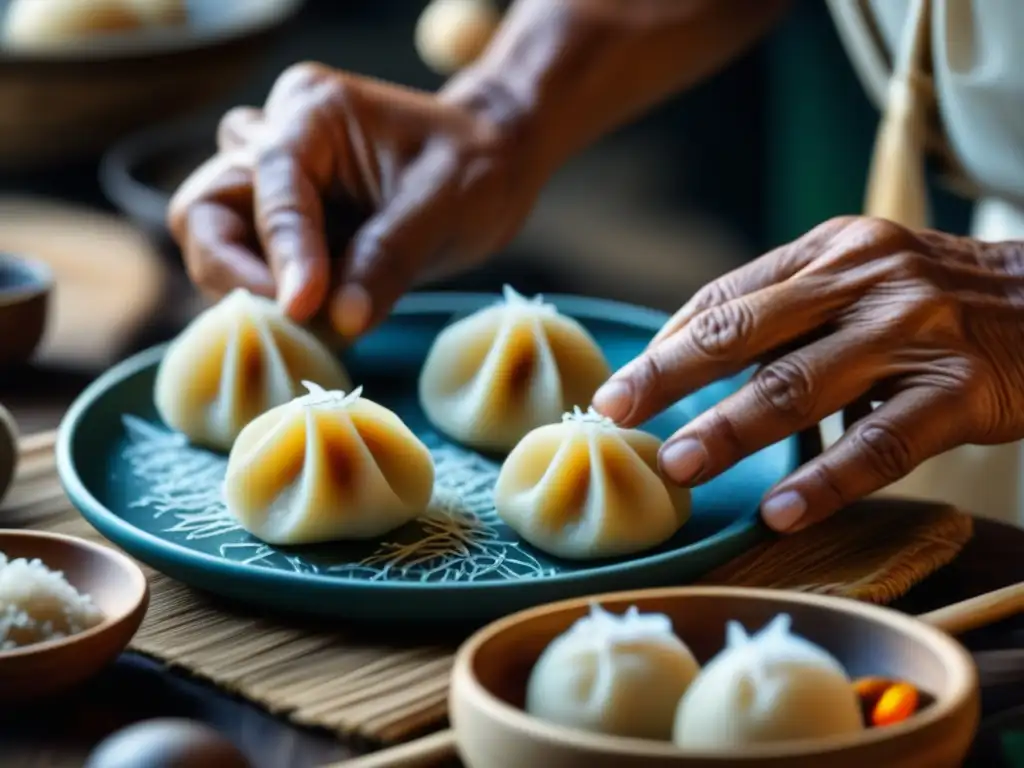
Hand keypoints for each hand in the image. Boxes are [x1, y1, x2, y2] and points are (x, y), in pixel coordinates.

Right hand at [168, 62, 543, 336]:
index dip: (282, 250)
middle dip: (234, 271)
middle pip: (205, 209)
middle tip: (291, 318)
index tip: (304, 308)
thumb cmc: (477, 169)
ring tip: (314, 321)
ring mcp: (273, 182)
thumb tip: (340, 320)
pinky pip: (250, 264)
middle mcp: (276, 139)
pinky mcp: (285, 222)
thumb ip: (389, 259)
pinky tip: (319, 321)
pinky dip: (274, 297)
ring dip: (251, 287)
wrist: (493, 165)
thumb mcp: (445, 207)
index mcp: (314, 112)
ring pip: (215, 237)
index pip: (271, 184)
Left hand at [592, 216, 1023, 531]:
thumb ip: (787, 309)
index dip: (666, 344)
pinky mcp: (963, 388)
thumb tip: (691, 358)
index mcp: (830, 250)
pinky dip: (825, 480)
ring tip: (678, 466)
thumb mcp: (862, 277)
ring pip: (800, 384)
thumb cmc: (939, 300)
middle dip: (670, 377)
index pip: (726, 297)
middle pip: (744, 331)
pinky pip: (880, 443)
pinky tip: (781, 510)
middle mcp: (865, 278)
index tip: (620, 386)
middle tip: (617, 416)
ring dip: (731, 430)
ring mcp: (914, 331)